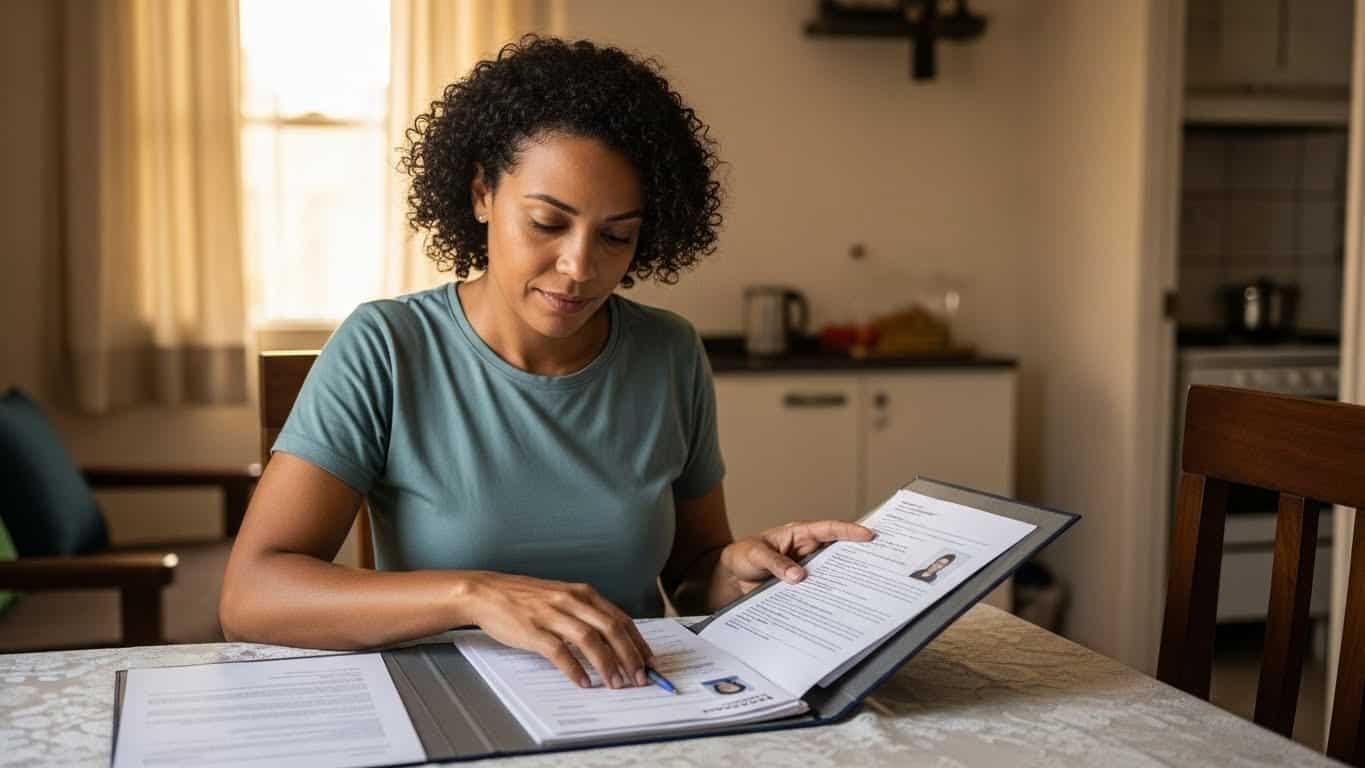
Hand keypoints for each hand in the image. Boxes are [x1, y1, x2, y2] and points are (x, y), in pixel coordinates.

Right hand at [459, 572, 653, 689]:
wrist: (487, 592)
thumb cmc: (526, 598)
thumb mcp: (562, 597)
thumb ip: (586, 614)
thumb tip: (613, 640)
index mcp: (582, 593)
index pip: (620, 619)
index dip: (638, 642)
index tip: (649, 662)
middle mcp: (572, 600)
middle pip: (611, 629)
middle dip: (630, 656)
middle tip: (639, 678)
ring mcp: (552, 614)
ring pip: (590, 640)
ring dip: (608, 664)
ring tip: (616, 683)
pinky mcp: (533, 630)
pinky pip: (559, 652)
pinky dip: (574, 669)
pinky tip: (583, 682)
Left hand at [719, 520, 874, 593]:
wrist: (731, 578)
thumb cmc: (742, 556)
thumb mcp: (756, 554)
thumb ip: (776, 563)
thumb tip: (799, 576)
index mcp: (799, 534)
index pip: (828, 529)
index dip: (849, 531)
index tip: (868, 535)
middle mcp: (806, 550)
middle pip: (837, 551)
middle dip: (857, 555)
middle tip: (878, 562)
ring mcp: (806, 569)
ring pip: (831, 572)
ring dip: (844, 579)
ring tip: (863, 588)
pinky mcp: (801, 587)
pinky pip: (819, 589)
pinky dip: (828, 595)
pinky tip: (838, 604)